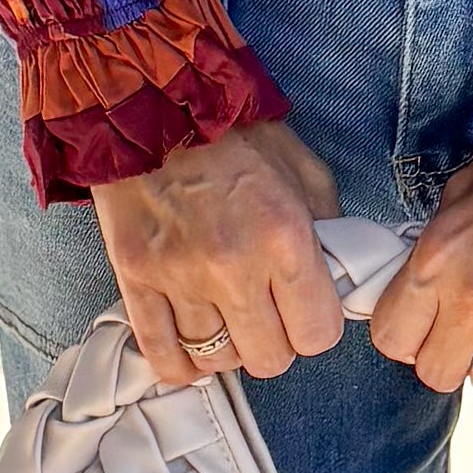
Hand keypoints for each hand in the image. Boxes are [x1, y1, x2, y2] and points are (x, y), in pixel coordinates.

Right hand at [96, 117, 343, 389]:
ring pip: (218, 359)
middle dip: (275, 342)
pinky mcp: (135, 281)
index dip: (315, 327)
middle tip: (267, 314)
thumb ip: (329, 230)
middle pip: (269, 359)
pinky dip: (181, 364)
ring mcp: (179, 278)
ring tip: (227, 317)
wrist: (155, 107)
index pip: (317, 335)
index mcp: (284, 239)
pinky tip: (192, 349)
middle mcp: (233, 268)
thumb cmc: (237, 137)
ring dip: (228, 345)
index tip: (306, 311)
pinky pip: (162, 355)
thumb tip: (336, 279)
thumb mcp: (305, 172)